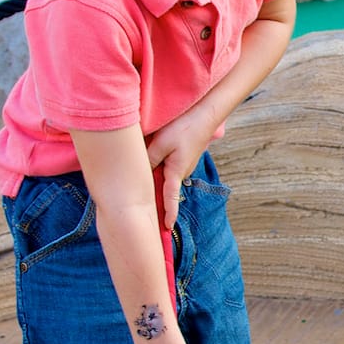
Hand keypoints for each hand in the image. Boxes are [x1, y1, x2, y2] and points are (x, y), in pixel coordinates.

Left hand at [146, 108, 217, 232]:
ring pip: (164, 176)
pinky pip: (167, 168)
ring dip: (153, 179)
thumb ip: (149, 159)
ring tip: (139, 182)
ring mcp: (183, 165)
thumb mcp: (161, 143)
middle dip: (153, 197)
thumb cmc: (184, 127)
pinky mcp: (182, 158)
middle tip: (138, 209)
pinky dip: (158, 169)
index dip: (168, 214)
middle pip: (162, 188)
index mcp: (176, 171)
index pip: (170, 198)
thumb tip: (140, 173)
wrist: (205, 114)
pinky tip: (151, 160)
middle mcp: (181, 172)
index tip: (167, 228)